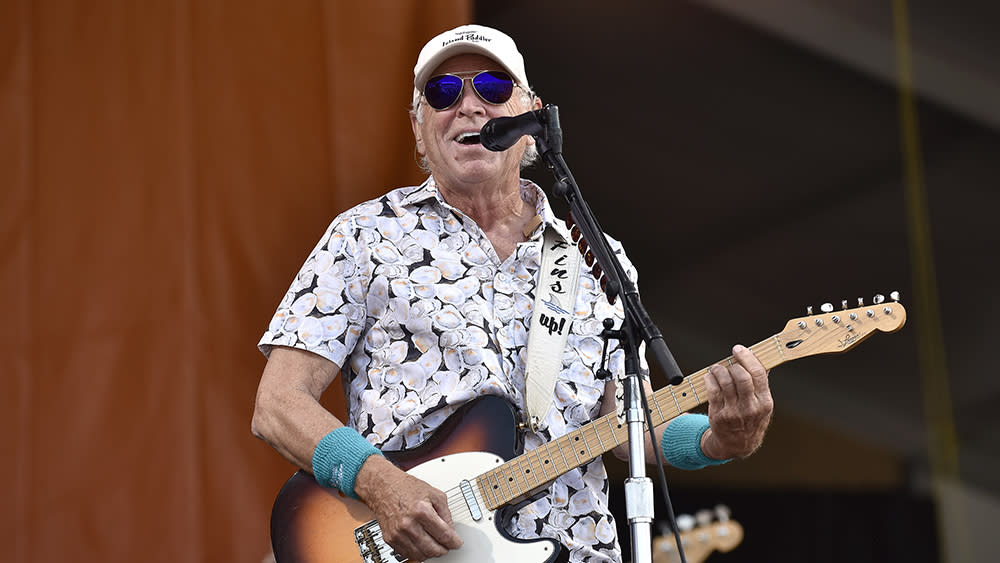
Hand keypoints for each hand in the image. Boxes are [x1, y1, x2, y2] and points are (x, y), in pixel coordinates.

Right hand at [354, 455, 462, 560]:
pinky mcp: (390, 539)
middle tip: (448, 546)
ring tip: (436, 546)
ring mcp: (397, 533)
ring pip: (421, 555)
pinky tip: (422, 545)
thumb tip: (451, 530)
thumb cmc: (406, 488)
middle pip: (432, 549)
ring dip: (431, 553)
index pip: (443, 535)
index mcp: (421, 511)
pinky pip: (408, 554)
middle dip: (444, 550)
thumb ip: (446, 513)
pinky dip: (418, 553)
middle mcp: (408, 524)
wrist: (383, 487)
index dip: (454, 542)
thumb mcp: (434, 494)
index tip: (457, 543)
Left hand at [702, 344, 772, 458]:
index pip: (758, 374)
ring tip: (717, 368)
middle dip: (733, 363)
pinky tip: (710, 377)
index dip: (747, 358)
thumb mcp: (763, 406)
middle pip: (741, 376)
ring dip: (719, 370)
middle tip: (729, 360)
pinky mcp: (718, 414)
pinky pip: (712, 390)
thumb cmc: (751, 422)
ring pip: (725, 382)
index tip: (739, 349)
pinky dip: (710, 379)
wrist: (738, 445)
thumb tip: (762, 362)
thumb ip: (762, 385)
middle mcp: (750, 408)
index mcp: (765, 402)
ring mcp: (733, 412)